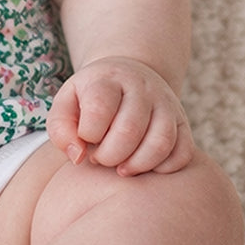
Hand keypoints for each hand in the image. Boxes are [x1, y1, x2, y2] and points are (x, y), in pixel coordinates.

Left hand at [47, 57, 193, 175]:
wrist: (129, 75)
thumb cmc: (91, 97)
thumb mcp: (67, 102)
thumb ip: (61, 128)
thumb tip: (77, 157)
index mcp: (108, 79)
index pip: (99, 109)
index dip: (88, 134)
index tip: (85, 139)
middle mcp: (141, 88)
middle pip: (129, 130)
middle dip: (109, 155)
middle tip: (100, 158)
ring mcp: (166, 104)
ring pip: (160, 142)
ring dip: (138, 165)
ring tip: (121, 168)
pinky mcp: (183, 122)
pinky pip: (183, 152)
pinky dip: (165, 168)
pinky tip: (146, 167)